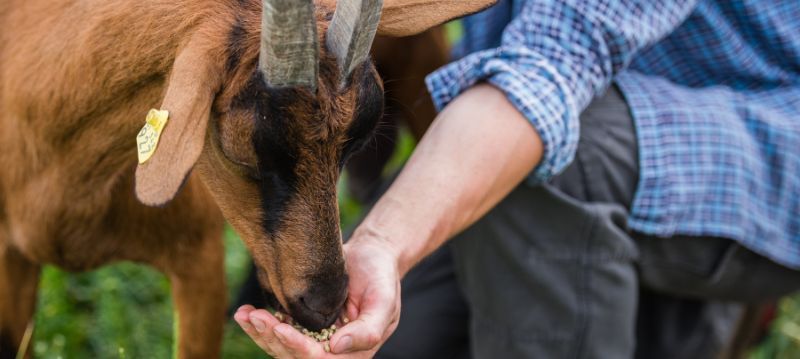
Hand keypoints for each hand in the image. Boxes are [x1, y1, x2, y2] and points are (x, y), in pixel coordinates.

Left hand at [234, 234, 401, 357]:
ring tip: (246, 315)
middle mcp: (332, 351)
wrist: (372, 255)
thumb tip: (336, 347)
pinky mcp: (303, 324)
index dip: (299, 348)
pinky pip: (279, 331)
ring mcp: (316, 338)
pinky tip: (245, 314)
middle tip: (255, 316)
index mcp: (354, 352)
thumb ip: (368, 329)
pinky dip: (260, 325)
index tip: (281, 328)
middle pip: (295, 356)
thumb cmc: (381, 276)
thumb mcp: (384, 301)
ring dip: (262, 333)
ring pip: (282, 347)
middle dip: (273, 338)